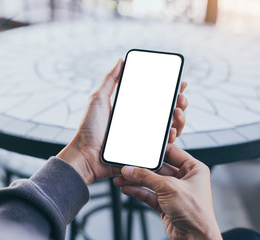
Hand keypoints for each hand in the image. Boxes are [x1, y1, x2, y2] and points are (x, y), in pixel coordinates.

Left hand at [58, 59, 187, 184]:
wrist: (85, 154)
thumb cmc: (89, 128)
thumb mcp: (98, 99)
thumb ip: (110, 80)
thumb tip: (120, 60)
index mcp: (132, 110)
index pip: (155, 98)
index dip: (169, 90)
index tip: (179, 83)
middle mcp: (140, 123)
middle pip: (167, 112)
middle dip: (179, 102)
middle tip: (180, 96)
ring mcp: (143, 137)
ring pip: (169, 127)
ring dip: (179, 118)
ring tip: (177, 110)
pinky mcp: (144, 152)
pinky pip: (162, 145)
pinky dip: (171, 137)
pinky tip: (171, 130)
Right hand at [114, 144, 221, 239]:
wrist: (195, 239)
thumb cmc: (196, 213)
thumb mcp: (168, 188)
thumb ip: (146, 177)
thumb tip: (130, 170)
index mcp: (194, 169)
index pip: (172, 152)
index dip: (156, 150)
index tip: (141, 148)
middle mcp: (185, 179)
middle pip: (158, 168)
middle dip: (141, 168)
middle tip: (126, 165)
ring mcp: (174, 192)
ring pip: (151, 182)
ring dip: (135, 180)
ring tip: (121, 178)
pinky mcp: (165, 204)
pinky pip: (148, 194)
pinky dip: (137, 191)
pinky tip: (126, 188)